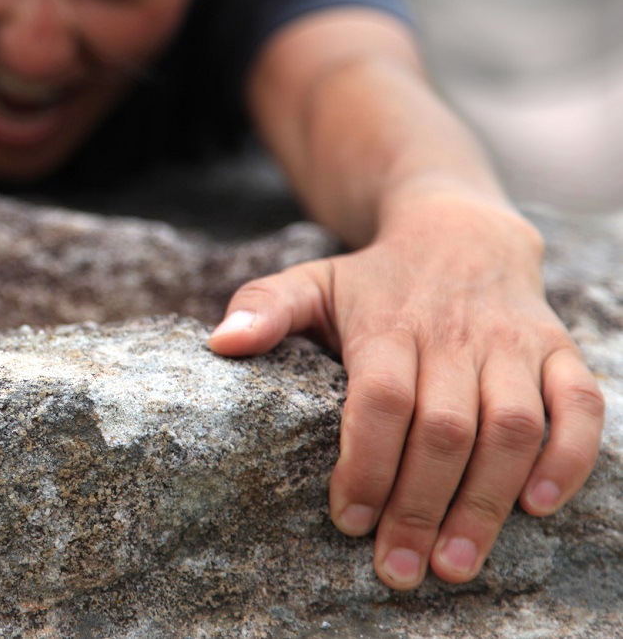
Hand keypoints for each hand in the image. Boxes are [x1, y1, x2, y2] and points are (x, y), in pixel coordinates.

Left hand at [208, 197, 604, 588]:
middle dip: (420, 505)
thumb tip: (219, 344)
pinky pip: (580, 407)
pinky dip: (567, 458)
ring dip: (487, 501)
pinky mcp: (558, 351)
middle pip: (443, 428)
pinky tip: (536, 509)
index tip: (347, 520)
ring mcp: (512, 342)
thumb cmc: (374, 279)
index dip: (366, 463)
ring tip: (454, 564)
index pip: (380, 400)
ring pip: (511, 427)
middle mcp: (454, 333)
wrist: (460, 232)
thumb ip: (265, 308)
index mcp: (388, 324)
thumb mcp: (312, 281)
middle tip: (398, 569)